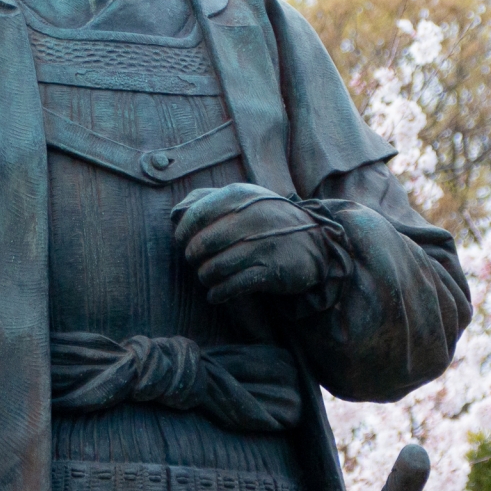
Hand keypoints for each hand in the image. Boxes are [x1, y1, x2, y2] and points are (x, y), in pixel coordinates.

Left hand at [175, 183, 328, 305]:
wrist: (316, 241)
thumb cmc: (268, 219)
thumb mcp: (242, 198)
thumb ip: (206, 199)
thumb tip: (174, 214)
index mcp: (239, 196)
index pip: (195, 216)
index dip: (183, 233)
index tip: (183, 242)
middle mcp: (251, 218)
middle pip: (202, 245)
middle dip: (193, 257)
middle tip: (197, 262)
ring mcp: (262, 245)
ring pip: (214, 268)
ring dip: (205, 277)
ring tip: (208, 278)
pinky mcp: (272, 271)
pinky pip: (232, 286)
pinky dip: (218, 293)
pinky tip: (217, 294)